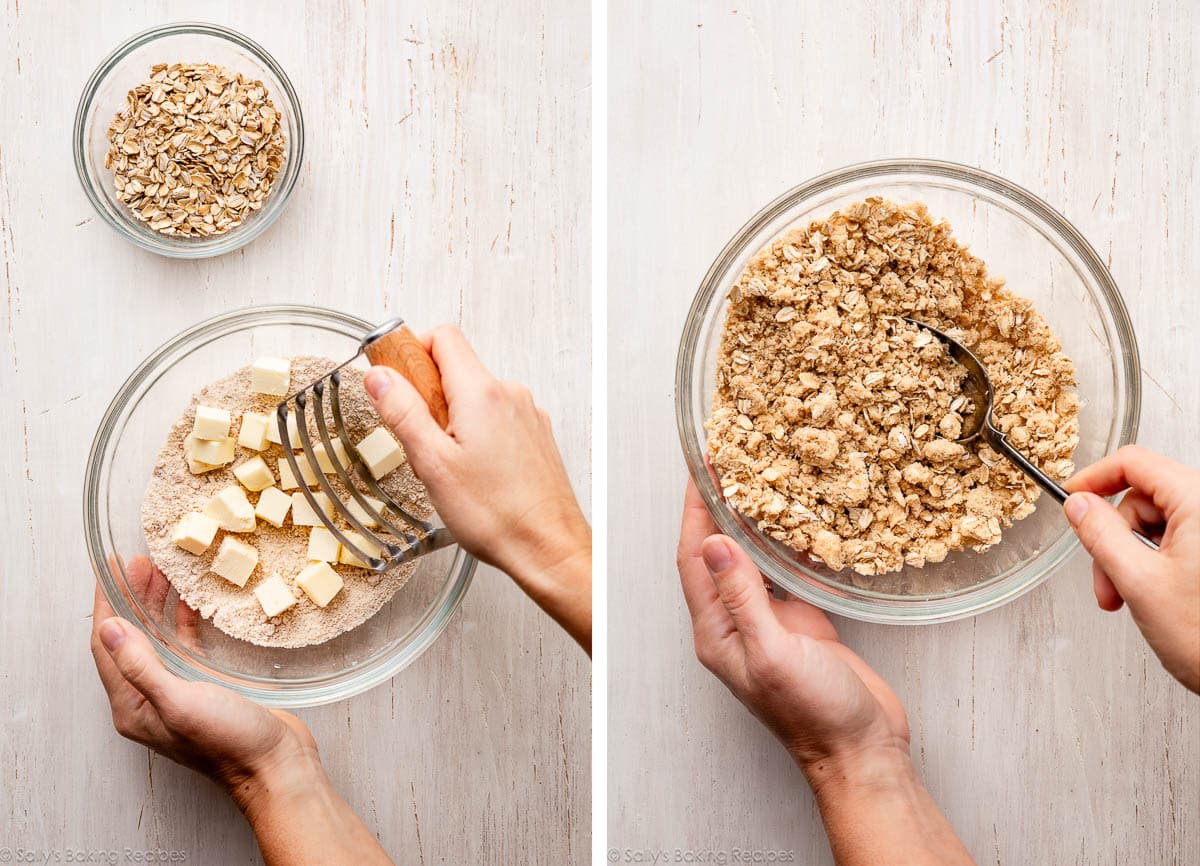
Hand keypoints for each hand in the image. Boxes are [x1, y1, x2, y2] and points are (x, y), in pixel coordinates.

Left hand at [91, 558, 392, 864]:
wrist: (275, 765)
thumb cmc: (228, 741)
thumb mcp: (179, 701)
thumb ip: (141, 665)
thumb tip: (109, 628)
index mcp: (133, 705)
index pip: (107, 645)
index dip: (106, 604)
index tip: (110, 570)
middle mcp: (149, 698)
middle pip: (131, 637)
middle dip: (131, 598)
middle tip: (140, 561)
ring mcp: (178, 691)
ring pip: (157, 639)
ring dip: (156, 605)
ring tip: (161, 571)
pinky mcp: (206, 686)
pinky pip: (186, 646)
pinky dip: (184, 620)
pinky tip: (191, 600)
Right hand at [364, 325, 590, 651]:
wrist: (547, 547)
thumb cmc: (496, 514)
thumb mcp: (433, 464)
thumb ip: (403, 413)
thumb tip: (380, 377)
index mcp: (482, 393)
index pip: (442, 338)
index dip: (413, 352)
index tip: (396, 381)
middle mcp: (510, 395)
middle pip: (457, 368)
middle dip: (430, 395)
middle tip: (420, 438)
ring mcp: (527, 415)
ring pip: (476, 396)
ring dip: (453, 418)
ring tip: (449, 465)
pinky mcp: (535, 435)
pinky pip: (497, 418)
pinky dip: (477, 433)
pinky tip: (474, 472)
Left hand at [676, 481, 906, 774]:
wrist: (860, 750)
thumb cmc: (815, 714)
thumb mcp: (773, 653)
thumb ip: (743, 599)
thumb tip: (715, 544)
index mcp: (716, 631)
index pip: (694, 558)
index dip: (695, 511)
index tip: (699, 469)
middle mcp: (735, 623)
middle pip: (718, 552)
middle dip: (719, 506)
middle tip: (730, 461)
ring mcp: (768, 622)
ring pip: (752, 560)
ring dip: (753, 520)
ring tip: (762, 477)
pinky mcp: (801, 623)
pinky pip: (786, 574)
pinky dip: (789, 545)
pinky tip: (801, 519)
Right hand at [1064, 445, 1199, 691]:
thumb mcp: (1139, 582)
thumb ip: (1101, 535)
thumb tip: (1080, 506)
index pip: (1135, 463)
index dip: (1095, 478)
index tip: (1072, 498)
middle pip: (1142, 499)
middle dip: (1114, 539)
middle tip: (1106, 580)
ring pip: (1156, 524)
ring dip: (1131, 559)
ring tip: (1128, 598)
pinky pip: (1176, 542)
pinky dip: (1153, 565)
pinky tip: (1151, 596)